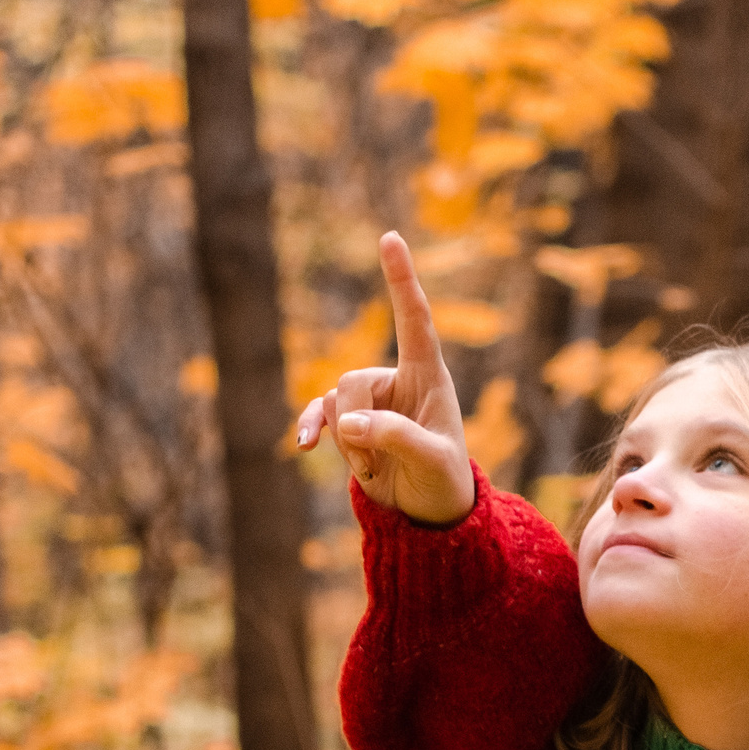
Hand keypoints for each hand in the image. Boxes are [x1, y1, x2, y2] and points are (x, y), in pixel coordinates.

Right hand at [294, 231, 475, 525]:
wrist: (428, 512)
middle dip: (354, 426)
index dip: (401, 279)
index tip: (390, 237)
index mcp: (428, 376)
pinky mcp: (350, 423)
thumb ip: (395, 438)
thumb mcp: (431, 461)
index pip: (413, 319)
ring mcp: (370, 401)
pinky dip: (312, 430)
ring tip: (374, 469)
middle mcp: (396, 380)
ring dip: (345, 443)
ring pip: (333, 402)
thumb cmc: (444, 482)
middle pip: (351, 382)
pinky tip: (304, 447)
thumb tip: (348, 423)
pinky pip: (319, 415)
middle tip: (376, 463)